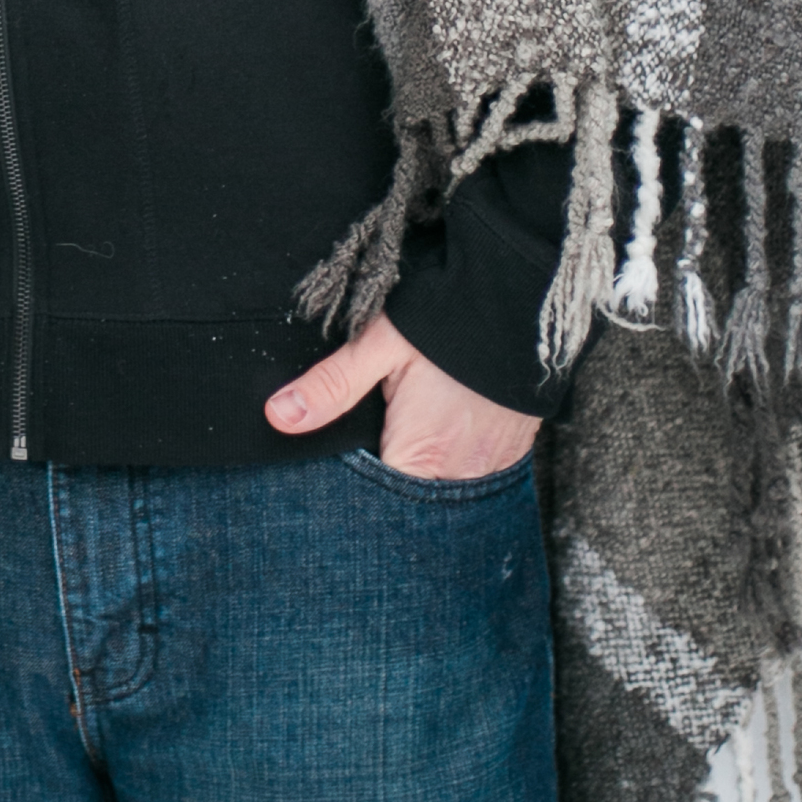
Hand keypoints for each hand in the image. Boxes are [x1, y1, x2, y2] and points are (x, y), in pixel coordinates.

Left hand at [266, 313, 540, 480]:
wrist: (522, 296)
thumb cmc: (449, 317)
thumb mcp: (381, 343)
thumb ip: (332, 385)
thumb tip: (279, 416)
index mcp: (423, 455)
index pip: (376, 504)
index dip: (351, 493)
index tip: (336, 476)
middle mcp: (462, 473)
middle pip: (411, 504)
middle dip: (385, 492)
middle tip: (365, 457)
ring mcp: (492, 465)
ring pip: (443, 493)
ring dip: (420, 480)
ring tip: (399, 447)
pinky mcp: (512, 451)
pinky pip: (474, 477)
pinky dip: (452, 468)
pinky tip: (437, 442)